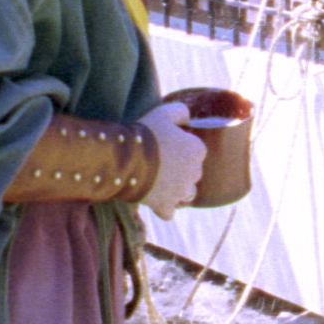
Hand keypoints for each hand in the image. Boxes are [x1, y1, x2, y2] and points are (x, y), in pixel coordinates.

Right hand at [140, 102, 205, 218]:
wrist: (126, 158)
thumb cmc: (146, 133)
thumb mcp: (163, 112)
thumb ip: (180, 112)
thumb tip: (188, 117)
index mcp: (197, 150)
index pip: (195, 150)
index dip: (180, 148)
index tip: (164, 146)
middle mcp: (195, 173)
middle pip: (192, 172)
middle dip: (180, 169)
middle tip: (158, 163)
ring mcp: (180, 192)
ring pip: (186, 193)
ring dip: (176, 190)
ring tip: (159, 182)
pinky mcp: (165, 206)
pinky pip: (168, 212)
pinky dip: (162, 207)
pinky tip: (153, 200)